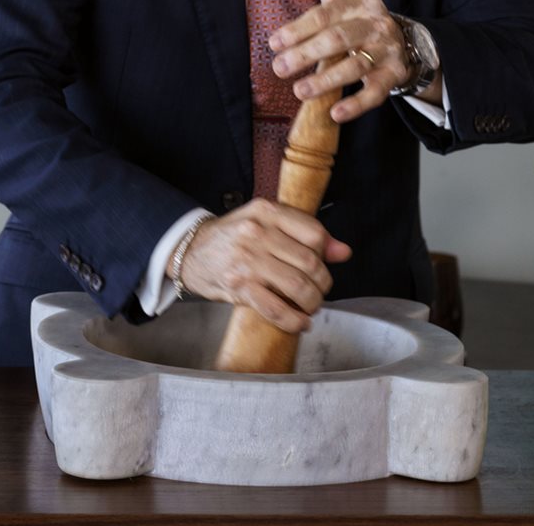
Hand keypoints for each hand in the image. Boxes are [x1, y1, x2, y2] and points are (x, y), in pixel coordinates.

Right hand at [175, 199, 351, 333]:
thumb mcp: (264, 222)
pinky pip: (277, 310)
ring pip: (298, 287)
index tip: (321, 263)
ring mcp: (247, 261)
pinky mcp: (239, 288)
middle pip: (310, 263)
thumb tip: (343, 252)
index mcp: (265, 211)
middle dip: (322, 283)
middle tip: (318, 289)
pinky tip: (300, 322)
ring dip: (312, 303)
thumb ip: (303, 233)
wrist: (189, 252)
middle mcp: (256, 233)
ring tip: (310, 306)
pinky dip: (295, 321)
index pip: (314, 232)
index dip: (325, 252)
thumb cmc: (231, 237)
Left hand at [267, 0, 425, 121]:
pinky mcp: (393, 76)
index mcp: (361, 0)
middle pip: (338, 39)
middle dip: (307, 54)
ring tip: (299, 91)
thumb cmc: (358, 14)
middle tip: (279, 68)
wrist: (403, 39)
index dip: (298, 29)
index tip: (274, 42)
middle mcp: (376, 24)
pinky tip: (334, 113)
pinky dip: (356, 105)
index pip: (326, 14)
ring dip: (326, 80)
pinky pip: (375, 94)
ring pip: (356, 67)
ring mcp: (387, 51)